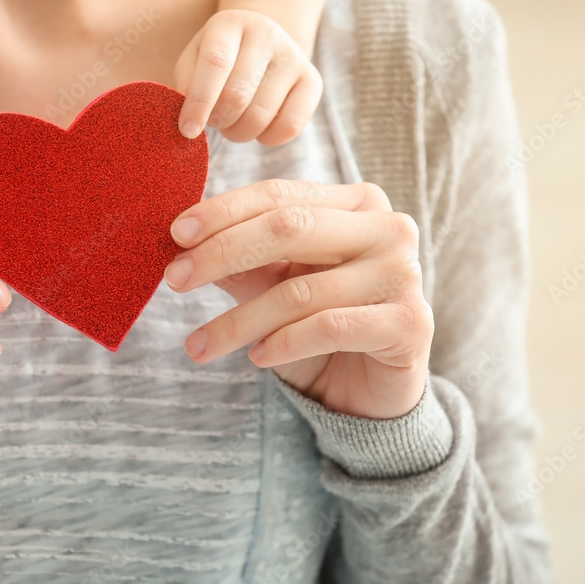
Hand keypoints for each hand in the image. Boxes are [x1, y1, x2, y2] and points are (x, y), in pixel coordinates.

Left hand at [163, 179, 434, 419]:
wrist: (372, 389)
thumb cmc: (320, 326)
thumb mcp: (275, 284)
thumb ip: (242, 259)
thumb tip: (182, 243)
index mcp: (356, 203)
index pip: (279, 194)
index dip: (223, 211)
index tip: (175, 234)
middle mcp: (387, 228)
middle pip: (288, 227)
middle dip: (222, 253)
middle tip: (174, 280)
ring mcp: (403, 273)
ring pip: (301, 289)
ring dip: (239, 321)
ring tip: (198, 345)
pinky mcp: (410, 323)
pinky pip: (329, 327)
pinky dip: (282, 343)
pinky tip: (255, 358)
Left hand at [174, 9, 322, 145]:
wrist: (263, 42)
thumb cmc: (220, 58)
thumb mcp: (195, 59)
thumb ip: (186, 83)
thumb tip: (190, 118)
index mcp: (230, 23)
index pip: (216, 63)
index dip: (199, 102)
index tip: (188, 130)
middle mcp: (266, 34)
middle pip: (238, 95)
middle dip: (219, 120)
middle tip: (214, 120)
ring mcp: (294, 57)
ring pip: (260, 116)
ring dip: (238, 132)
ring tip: (233, 122)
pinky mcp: (313, 81)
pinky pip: (290, 126)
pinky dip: (267, 139)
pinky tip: (258, 128)